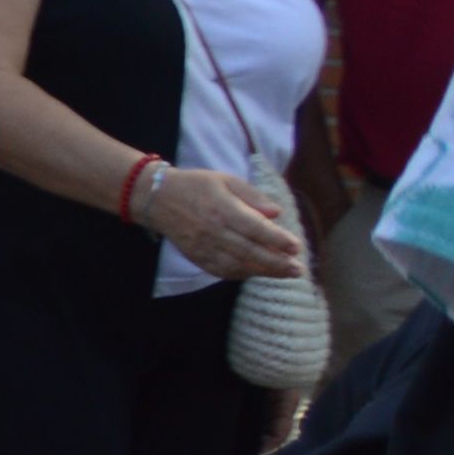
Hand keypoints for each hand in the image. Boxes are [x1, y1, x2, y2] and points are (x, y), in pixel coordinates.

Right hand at [139, 167, 311, 280]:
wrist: (156, 198)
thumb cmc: (196, 185)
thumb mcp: (226, 180)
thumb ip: (252, 196)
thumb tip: (276, 213)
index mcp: (222, 208)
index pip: (254, 228)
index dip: (277, 239)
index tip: (296, 246)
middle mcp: (213, 230)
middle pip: (249, 251)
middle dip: (276, 262)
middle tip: (297, 268)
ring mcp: (203, 246)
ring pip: (237, 265)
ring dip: (263, 271)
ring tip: (285, 274)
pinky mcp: (196, 256)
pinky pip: (221, 270)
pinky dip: (241, 274)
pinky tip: (256, 273)